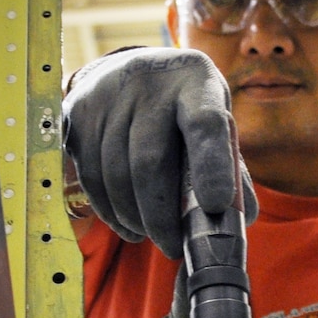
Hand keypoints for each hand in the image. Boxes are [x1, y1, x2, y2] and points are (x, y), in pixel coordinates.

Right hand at [62, 47, 257, 260]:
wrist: (132, 70)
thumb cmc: (184, 109)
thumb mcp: (214, 122)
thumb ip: (229, 167)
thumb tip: (240, 219)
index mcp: (196, 82)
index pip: (205, 123)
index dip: (212, 166)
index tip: (216, 207)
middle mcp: (149, 81)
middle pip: (150, 160)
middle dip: (160, 215)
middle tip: (172, 247)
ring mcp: (108, 95)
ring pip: (114, 174)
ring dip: (133, 217)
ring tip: (149, 236)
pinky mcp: (78, 113)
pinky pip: (90, 176)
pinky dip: (110, 210)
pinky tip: (127, 225)